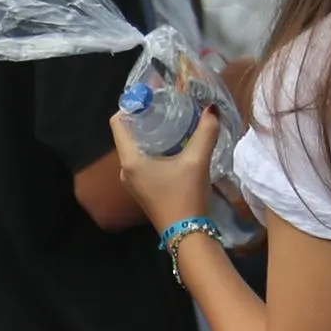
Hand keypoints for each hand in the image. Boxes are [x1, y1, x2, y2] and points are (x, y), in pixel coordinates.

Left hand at [110, 94, 222, 236]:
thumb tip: (212, 108)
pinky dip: (155, 149)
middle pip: (128, 134)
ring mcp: (133, 182)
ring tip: (172, 120)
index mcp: (130, 160)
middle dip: (145, 118)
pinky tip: (174, 145)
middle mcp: (125, 169)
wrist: (188, 235)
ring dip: (152, 134)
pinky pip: (144, 161)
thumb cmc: (185, 196)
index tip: (150, 95)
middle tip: (166, 104)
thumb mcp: (197, 161)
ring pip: (137, 148)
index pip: (118, 122)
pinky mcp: (143, 189)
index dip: (131, 105)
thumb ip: (205, 132)